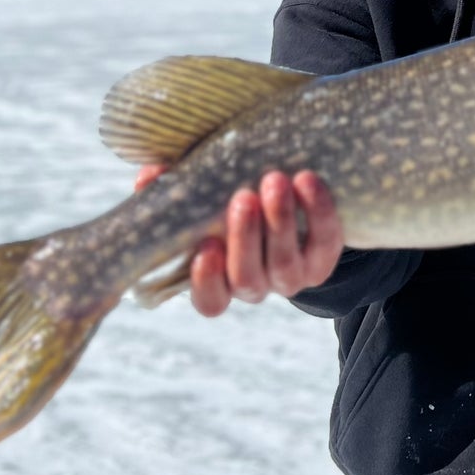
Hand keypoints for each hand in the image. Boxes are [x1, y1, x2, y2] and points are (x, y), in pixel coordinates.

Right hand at [133, 166, 343, 316]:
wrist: (284, 203)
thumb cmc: (225, 202)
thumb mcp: (197, 198)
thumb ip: (170, 190)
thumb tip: (149, 173)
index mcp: (218, 281)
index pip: (209, 301)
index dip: (206, 281)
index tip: (205, 247)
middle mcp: (253, 286)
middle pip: (247, 279)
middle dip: (245, 238)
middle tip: (242, 197)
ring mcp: (290, 277)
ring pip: (286, 264)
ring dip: (280, 221)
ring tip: (275, 180)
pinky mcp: (322, 259)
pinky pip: (325, 242)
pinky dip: (318, 211)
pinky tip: (307, 180)